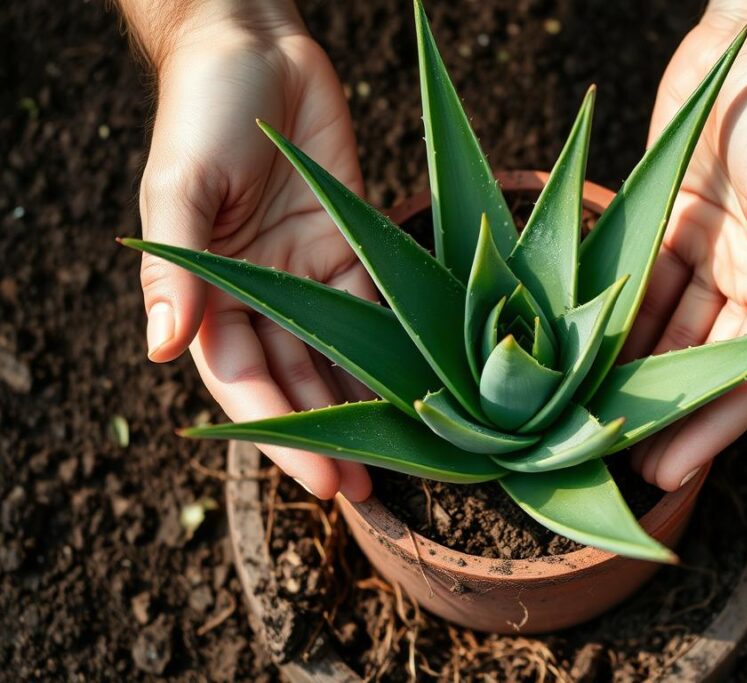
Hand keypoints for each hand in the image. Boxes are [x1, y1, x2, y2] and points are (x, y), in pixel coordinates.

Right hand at [136, 9, 372, 499]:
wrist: (257, 47)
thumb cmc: (206, 109)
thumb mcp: (181, 184)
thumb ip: (174, 266)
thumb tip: (157, 345)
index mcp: (207, 294)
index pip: (242, 382)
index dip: (280, 436)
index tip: (319, 483)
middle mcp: (258, 296)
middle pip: (293, 383)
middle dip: (326, 439)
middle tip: (367, 494)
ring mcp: (306, 277)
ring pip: (336, 359)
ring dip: (363, 408)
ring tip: (401, 461)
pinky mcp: (351, 250)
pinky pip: (375, 311)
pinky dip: (394, 351)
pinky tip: (423, 389)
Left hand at [626, 10, 746, 490]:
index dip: (717, 426)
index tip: (674, 469)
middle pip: (705, 365)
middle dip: (667, 415)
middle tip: (624, 468)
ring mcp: (709, 260)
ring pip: (667, 334)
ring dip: (633, 377)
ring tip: (593, 423)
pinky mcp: (669, 233)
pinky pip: (639, 289)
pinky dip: (613, 323)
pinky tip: (579, 357)